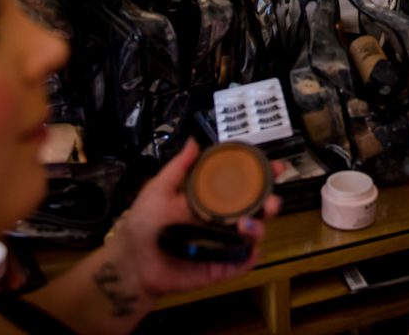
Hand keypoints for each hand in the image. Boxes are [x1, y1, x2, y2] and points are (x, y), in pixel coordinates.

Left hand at [109, 139, 280, 296]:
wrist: (132, 261)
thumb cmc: (143, 224)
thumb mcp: (159, 189)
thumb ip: (179, 168)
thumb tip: (194, 141)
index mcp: (211, 199)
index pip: (242, 185)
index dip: (261, 175)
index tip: (275, 166)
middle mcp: (221, 220)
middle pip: (256, 209)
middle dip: (270, 203)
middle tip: (271, 202)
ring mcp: (223, 244)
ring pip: (254, 234)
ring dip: (259, 228)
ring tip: (245, 225)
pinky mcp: (221, 267)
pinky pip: (243, 262)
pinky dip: (251, 257)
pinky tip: (250, 251)